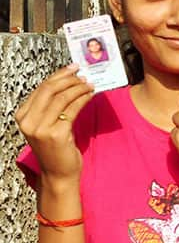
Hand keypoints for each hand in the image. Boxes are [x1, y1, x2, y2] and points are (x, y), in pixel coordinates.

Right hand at [14, 64, 94, 181]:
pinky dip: (83, 99)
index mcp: (22, 115)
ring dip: (79, 88)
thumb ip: (50, 107)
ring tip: (90, 84)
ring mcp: (40, 128)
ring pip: (62, 98)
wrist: (58, 173)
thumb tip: (69, 81)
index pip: (41, 88)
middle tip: (83, 74)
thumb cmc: (56, 148)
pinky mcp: (56, 134)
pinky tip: (90, 95)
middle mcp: (28, 121)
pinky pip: (72, 109)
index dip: (58, 75)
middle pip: (50, 89)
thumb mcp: (47, 125)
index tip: (73, 68)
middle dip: (69, 79)